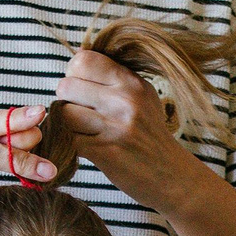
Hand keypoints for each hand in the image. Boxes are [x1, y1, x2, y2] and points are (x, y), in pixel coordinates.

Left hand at [50, 49, 202, 212]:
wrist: (172, 175)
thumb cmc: (150, 134)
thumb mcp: (143, 97)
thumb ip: (114, 79)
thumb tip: (76, 62)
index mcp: (132, 83)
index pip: (83, 60)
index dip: (73, 73)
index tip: (81, 87)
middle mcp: (125, 101)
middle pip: (67, 86)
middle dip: (66, 99)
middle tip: (80, 111)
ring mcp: (115, 127)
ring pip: (63, 113)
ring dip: (65, 123)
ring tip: (81, 129)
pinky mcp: (105, 152)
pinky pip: (67, 139)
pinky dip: (68, 143)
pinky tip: (84, 146)